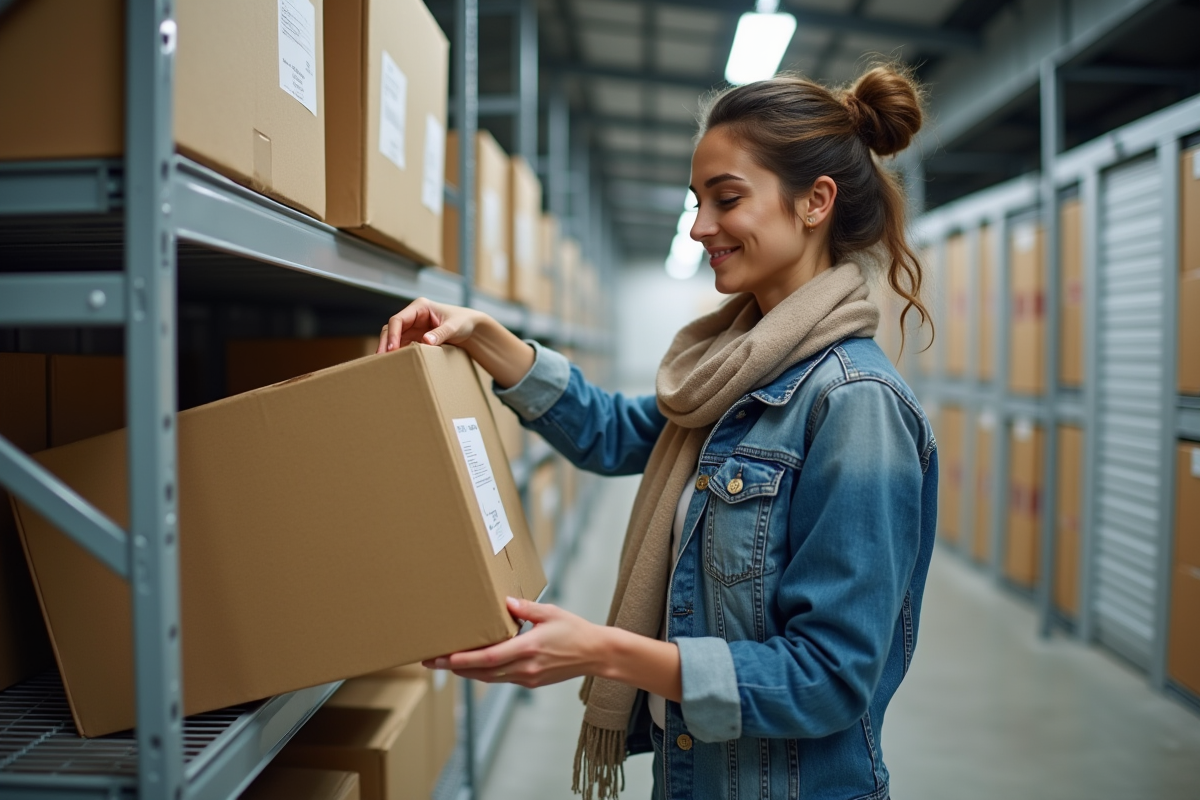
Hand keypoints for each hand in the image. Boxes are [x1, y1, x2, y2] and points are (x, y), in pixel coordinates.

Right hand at [377, 297, 481, 353]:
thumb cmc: (463, 322)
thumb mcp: (454, 327)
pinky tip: (394, 363)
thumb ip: (441, 333)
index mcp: (420, 307)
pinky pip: (402, 344)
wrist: (471, 327)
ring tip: (383, 364)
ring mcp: (413, 326)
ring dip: (388, 349)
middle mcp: (413, 315)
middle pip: (392, 328)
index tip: (391, 349)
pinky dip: (397, 353)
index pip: (398, 319)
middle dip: (385, 343)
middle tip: (381, 359)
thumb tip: (425, 341)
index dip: (393, 334)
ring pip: (394, 337)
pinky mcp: (415, 337)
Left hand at [422, 597, 605, 688]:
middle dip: (455, 668)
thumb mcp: (551, 613)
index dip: (465, 660)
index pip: (490, 658)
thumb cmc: (575, 630)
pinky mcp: (531, 681)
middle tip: (432, 661)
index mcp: (529, 648)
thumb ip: (526, 608)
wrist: (596, 654)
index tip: (445, 657)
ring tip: (445, 664)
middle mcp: (526, 667)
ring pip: (490, 678)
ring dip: (467, 672)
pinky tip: (472, 666)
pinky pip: (501, 679)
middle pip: (483, 672)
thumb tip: (504, 602)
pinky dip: (484, 673)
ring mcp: (528, 677)